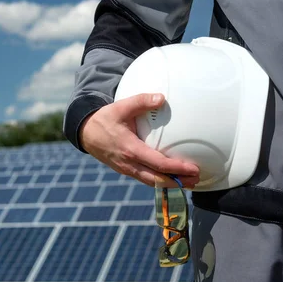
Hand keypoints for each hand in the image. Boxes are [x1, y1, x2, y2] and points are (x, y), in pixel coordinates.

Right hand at [79, 93, 199, 188]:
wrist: (85, 133)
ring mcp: (127, 170)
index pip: (158, 164)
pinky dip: (160, 181)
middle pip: (158, 180)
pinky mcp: (126, 170)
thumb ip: (141, 101)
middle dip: (179, 181)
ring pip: (152, 183)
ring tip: (189, 182)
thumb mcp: (120, 107)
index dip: (177, 168)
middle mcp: (129, 164)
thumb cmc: (104, 120)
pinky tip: (171, 178)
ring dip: (171, 183)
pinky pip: (146, 179)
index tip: (193, 168)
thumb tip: (161, 97)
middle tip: (197, 179)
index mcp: (130, 150)